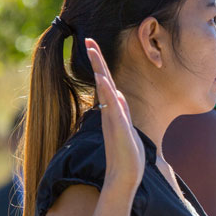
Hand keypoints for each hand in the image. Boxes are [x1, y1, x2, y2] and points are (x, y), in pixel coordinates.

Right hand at [86, 40, 144, 191]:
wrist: (125, 176)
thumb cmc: (127, 155)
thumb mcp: (127, 127)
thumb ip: (122, 111)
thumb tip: (119, 95)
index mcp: (113, 110)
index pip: (107, 82)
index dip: (101, 65)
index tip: (94, 48)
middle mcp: (110, 111)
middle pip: (103, 80)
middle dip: (96, 60)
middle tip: (88, 40)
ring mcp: (112, 118)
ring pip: (105, 88)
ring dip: (99, 68)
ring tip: (92, 49)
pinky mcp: (117, 126)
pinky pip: (110, 104)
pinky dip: (106, 90)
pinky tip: (102, 77)